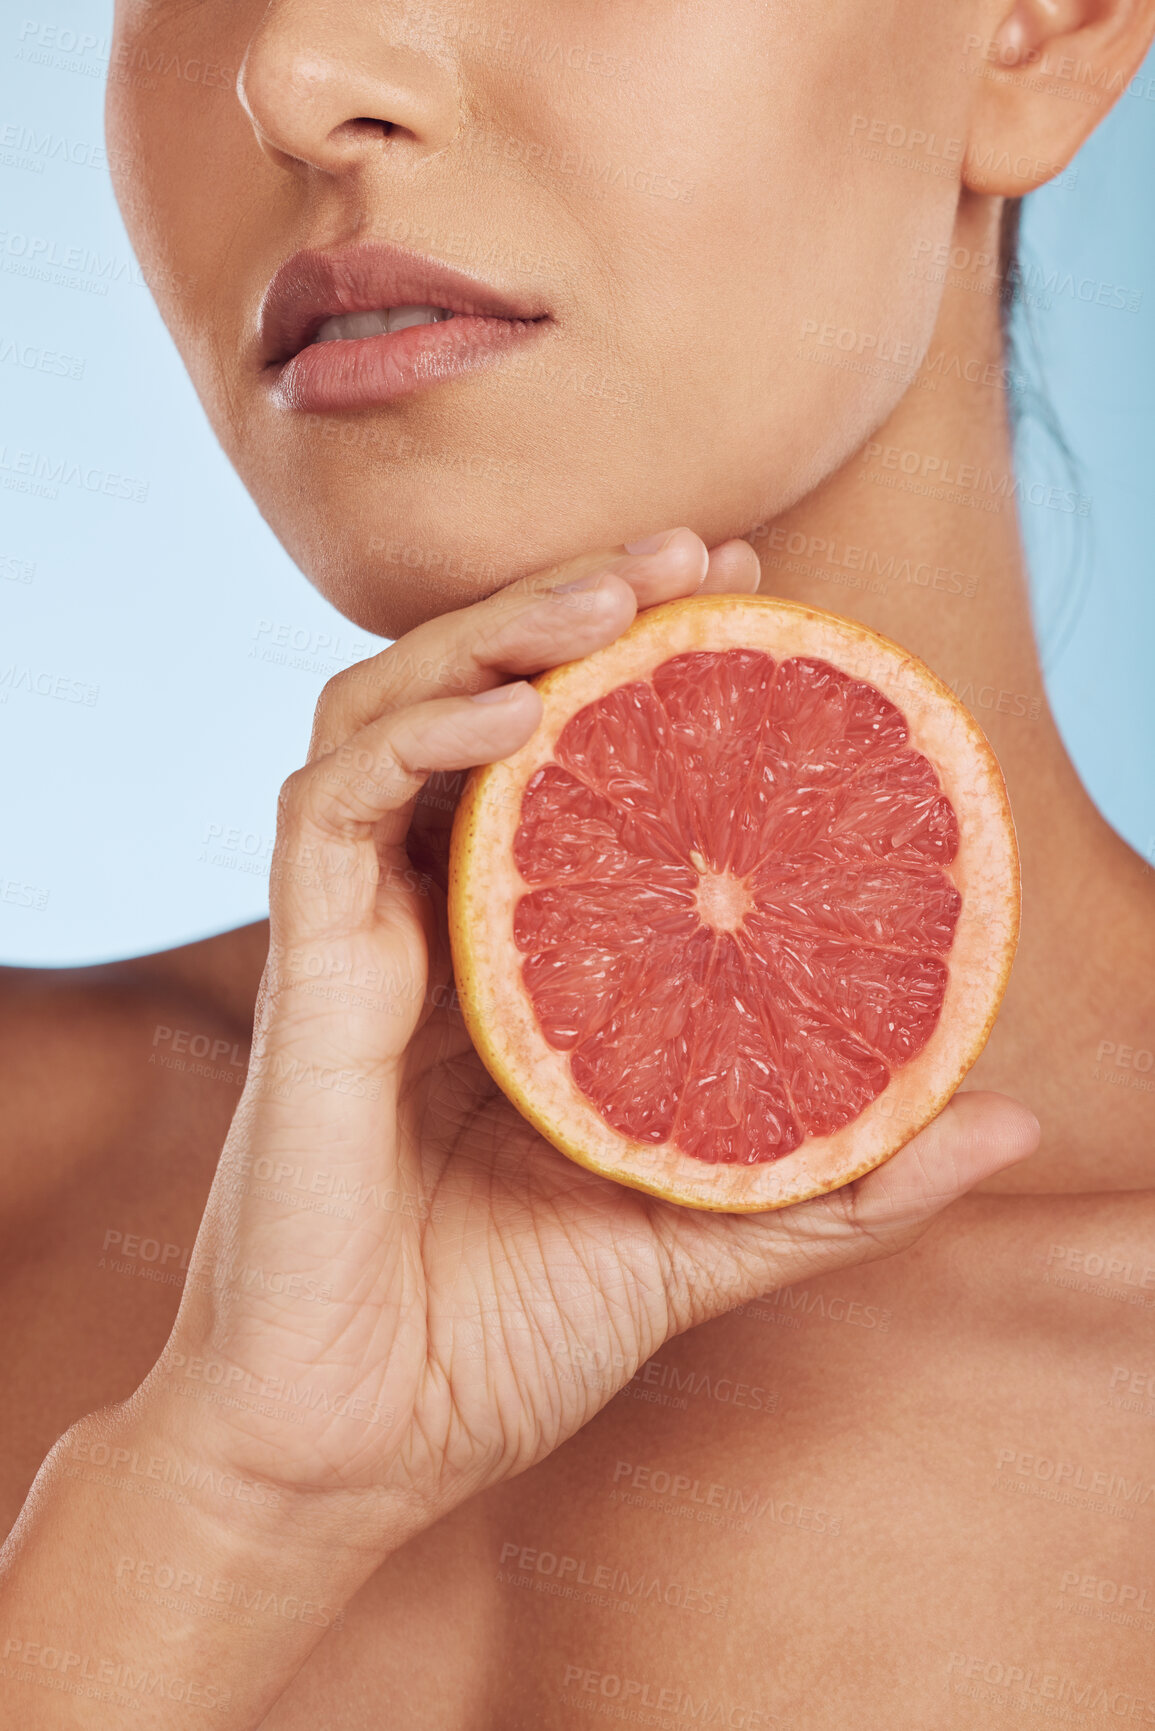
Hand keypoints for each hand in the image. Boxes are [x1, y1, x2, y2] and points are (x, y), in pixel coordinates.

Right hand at [139, 528, 1037, 1553]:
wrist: (358, 1451)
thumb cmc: (504, 1342)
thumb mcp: (701, 1231)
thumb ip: (841, 1177)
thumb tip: (1008, 1121)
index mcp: (511, 964)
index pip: (561, 762)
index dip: (644, 666)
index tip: (749, 602)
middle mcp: (429, 922)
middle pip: (476, 701)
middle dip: (574, 604)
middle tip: (694, 555)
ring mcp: (356, 935)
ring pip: (388, 714)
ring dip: (492, 633)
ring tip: (612, 598)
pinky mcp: (303, 970)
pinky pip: (328, 805)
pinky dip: (415, 735)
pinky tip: (516, 711)